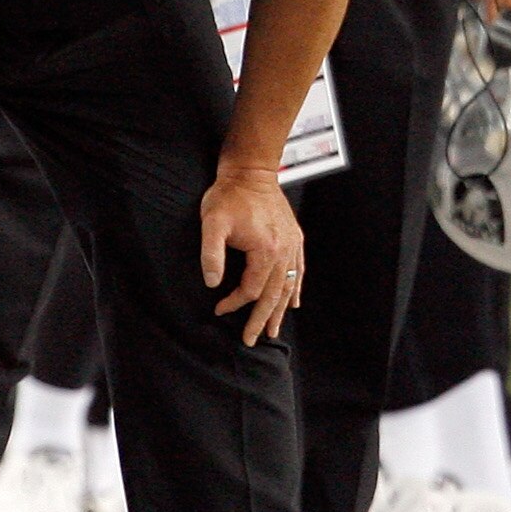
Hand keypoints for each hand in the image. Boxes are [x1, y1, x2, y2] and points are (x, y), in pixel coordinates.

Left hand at [199, 161, 301, 346]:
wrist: (251, 171)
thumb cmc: (229, 195)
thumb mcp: (212, 223)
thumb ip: (212, 254)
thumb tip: (213, 283)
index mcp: (266, 251)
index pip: (251, 289)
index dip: (234, 303)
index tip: (219, 309)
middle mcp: (284, 252)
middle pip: (273, 295)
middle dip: (262, 320)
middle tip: (251, 339)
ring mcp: (292, 245)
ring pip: (288, 287)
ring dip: (280, 310)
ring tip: (274, 331)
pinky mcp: (295, 238)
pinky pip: (298, 271)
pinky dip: (296, 289)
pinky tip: (294, 302)